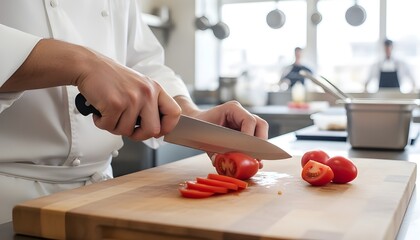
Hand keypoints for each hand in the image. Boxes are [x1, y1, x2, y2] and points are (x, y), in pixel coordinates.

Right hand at [3, 39, 181, 140]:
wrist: (89, 65)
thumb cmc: (112, 78)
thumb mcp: (139, 86)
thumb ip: (149, 104)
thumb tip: (155, 130)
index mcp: (155, 89)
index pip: (174, 113)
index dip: (167, 127)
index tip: (157, 130)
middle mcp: (147, 93)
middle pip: (153, 130)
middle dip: (138, 135)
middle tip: (128, 128)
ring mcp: (132, 99)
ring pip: (127, 131)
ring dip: (114, 126)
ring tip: (109, 112)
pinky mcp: (115, 104)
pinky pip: (110, 127)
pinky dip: (102, 122)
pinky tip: (101, 110)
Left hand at [175, 98, 267, 168]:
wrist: (195, 123)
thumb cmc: (198, 125)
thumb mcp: (203, 137)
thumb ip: (212, 149)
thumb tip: (218, 161)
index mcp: (232, 109)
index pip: (249, 121)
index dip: (250, 136)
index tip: (247, 151)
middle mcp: (241, 113)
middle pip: (260, 125)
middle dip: (260, 142)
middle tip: (256, 157)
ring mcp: (245, 121)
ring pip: (261, 131)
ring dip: (259, 147)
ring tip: (255, 161)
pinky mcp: (245, 130)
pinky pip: (256, 138)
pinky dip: (255, 149)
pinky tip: (253, 161)